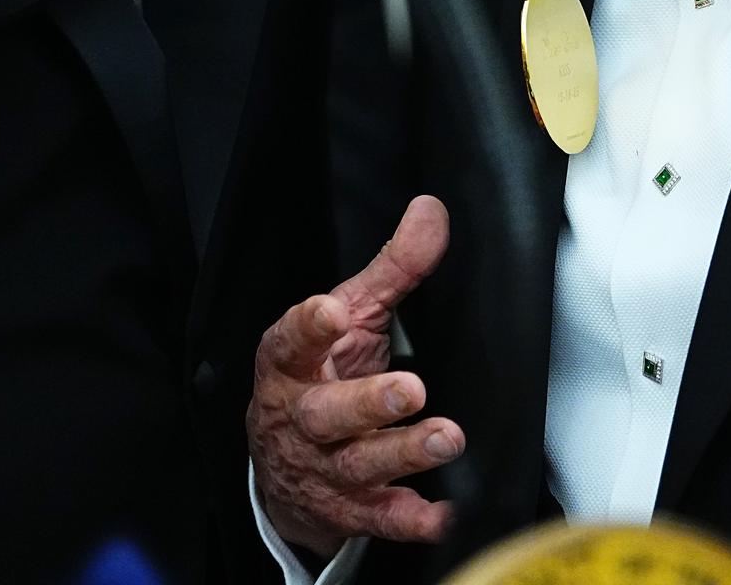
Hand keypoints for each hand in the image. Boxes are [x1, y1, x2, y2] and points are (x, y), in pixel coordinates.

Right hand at [249, 196, 462, 553]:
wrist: (284, 466)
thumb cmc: (322, 374)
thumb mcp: (350, 318)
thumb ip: (391, 269)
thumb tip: (431, 211)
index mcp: (290, 363)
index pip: (290, 342)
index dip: (307, 328)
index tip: (331, 311)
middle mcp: (300, 418)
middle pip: (325, 413)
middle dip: (366, 403)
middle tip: (410, 389)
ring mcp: (322, 468)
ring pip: (357, 465)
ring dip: (402, 454)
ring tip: (446, 438)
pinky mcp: (348, 509)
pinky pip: (379, 518)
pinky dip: (410, 519)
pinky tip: (442, 514)